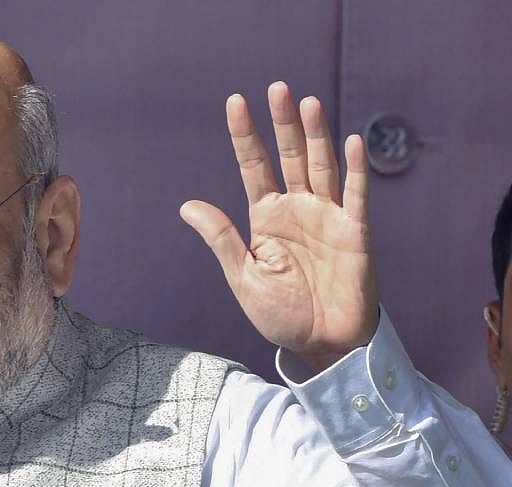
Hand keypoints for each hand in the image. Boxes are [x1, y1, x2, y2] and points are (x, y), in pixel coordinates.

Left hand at [180, 82, 378, 371]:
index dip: (245, 136)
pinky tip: (350, 141)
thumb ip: (221, 237)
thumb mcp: (243, 276)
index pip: (253, 167)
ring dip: (315, 134)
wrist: (321, 345)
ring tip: (306, 102)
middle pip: (288, 156)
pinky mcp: (355, 232)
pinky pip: (356, 195)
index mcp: (266, 218)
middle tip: (275, 87)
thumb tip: (186, 204)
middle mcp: (297, 209)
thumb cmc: (281, 314)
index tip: (235, 102)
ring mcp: (328, 217)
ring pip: (320, 166)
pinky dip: (355, 169)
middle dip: (281, 123)